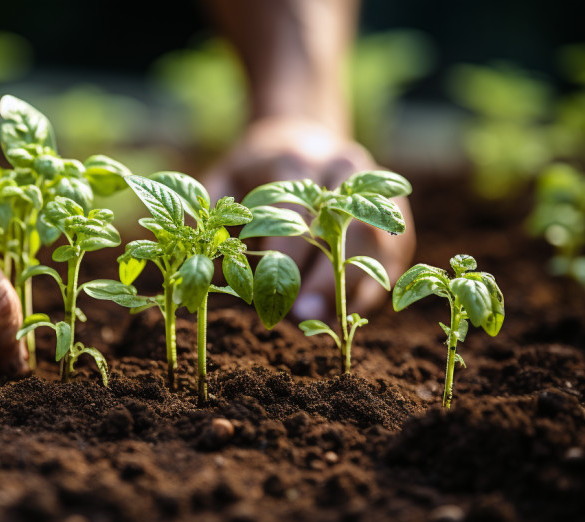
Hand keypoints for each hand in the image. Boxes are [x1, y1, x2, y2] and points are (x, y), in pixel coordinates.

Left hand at [203, 117, 414, 321]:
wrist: (303, 136)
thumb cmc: (256, 170)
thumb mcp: (223, 179)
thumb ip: (208, 213)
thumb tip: (191, 255)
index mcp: (297, 161)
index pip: (295, 214)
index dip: (285, 259)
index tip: (269, 295)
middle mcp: (343, 170)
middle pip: (344, 227)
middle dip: (326, 276)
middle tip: (305, 313)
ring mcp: (375, 190)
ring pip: (376, 242)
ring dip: (353, 287)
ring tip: (327, 321)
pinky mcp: (393, 213)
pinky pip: (391, 254)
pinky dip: (371, 286)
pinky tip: (346, 312)